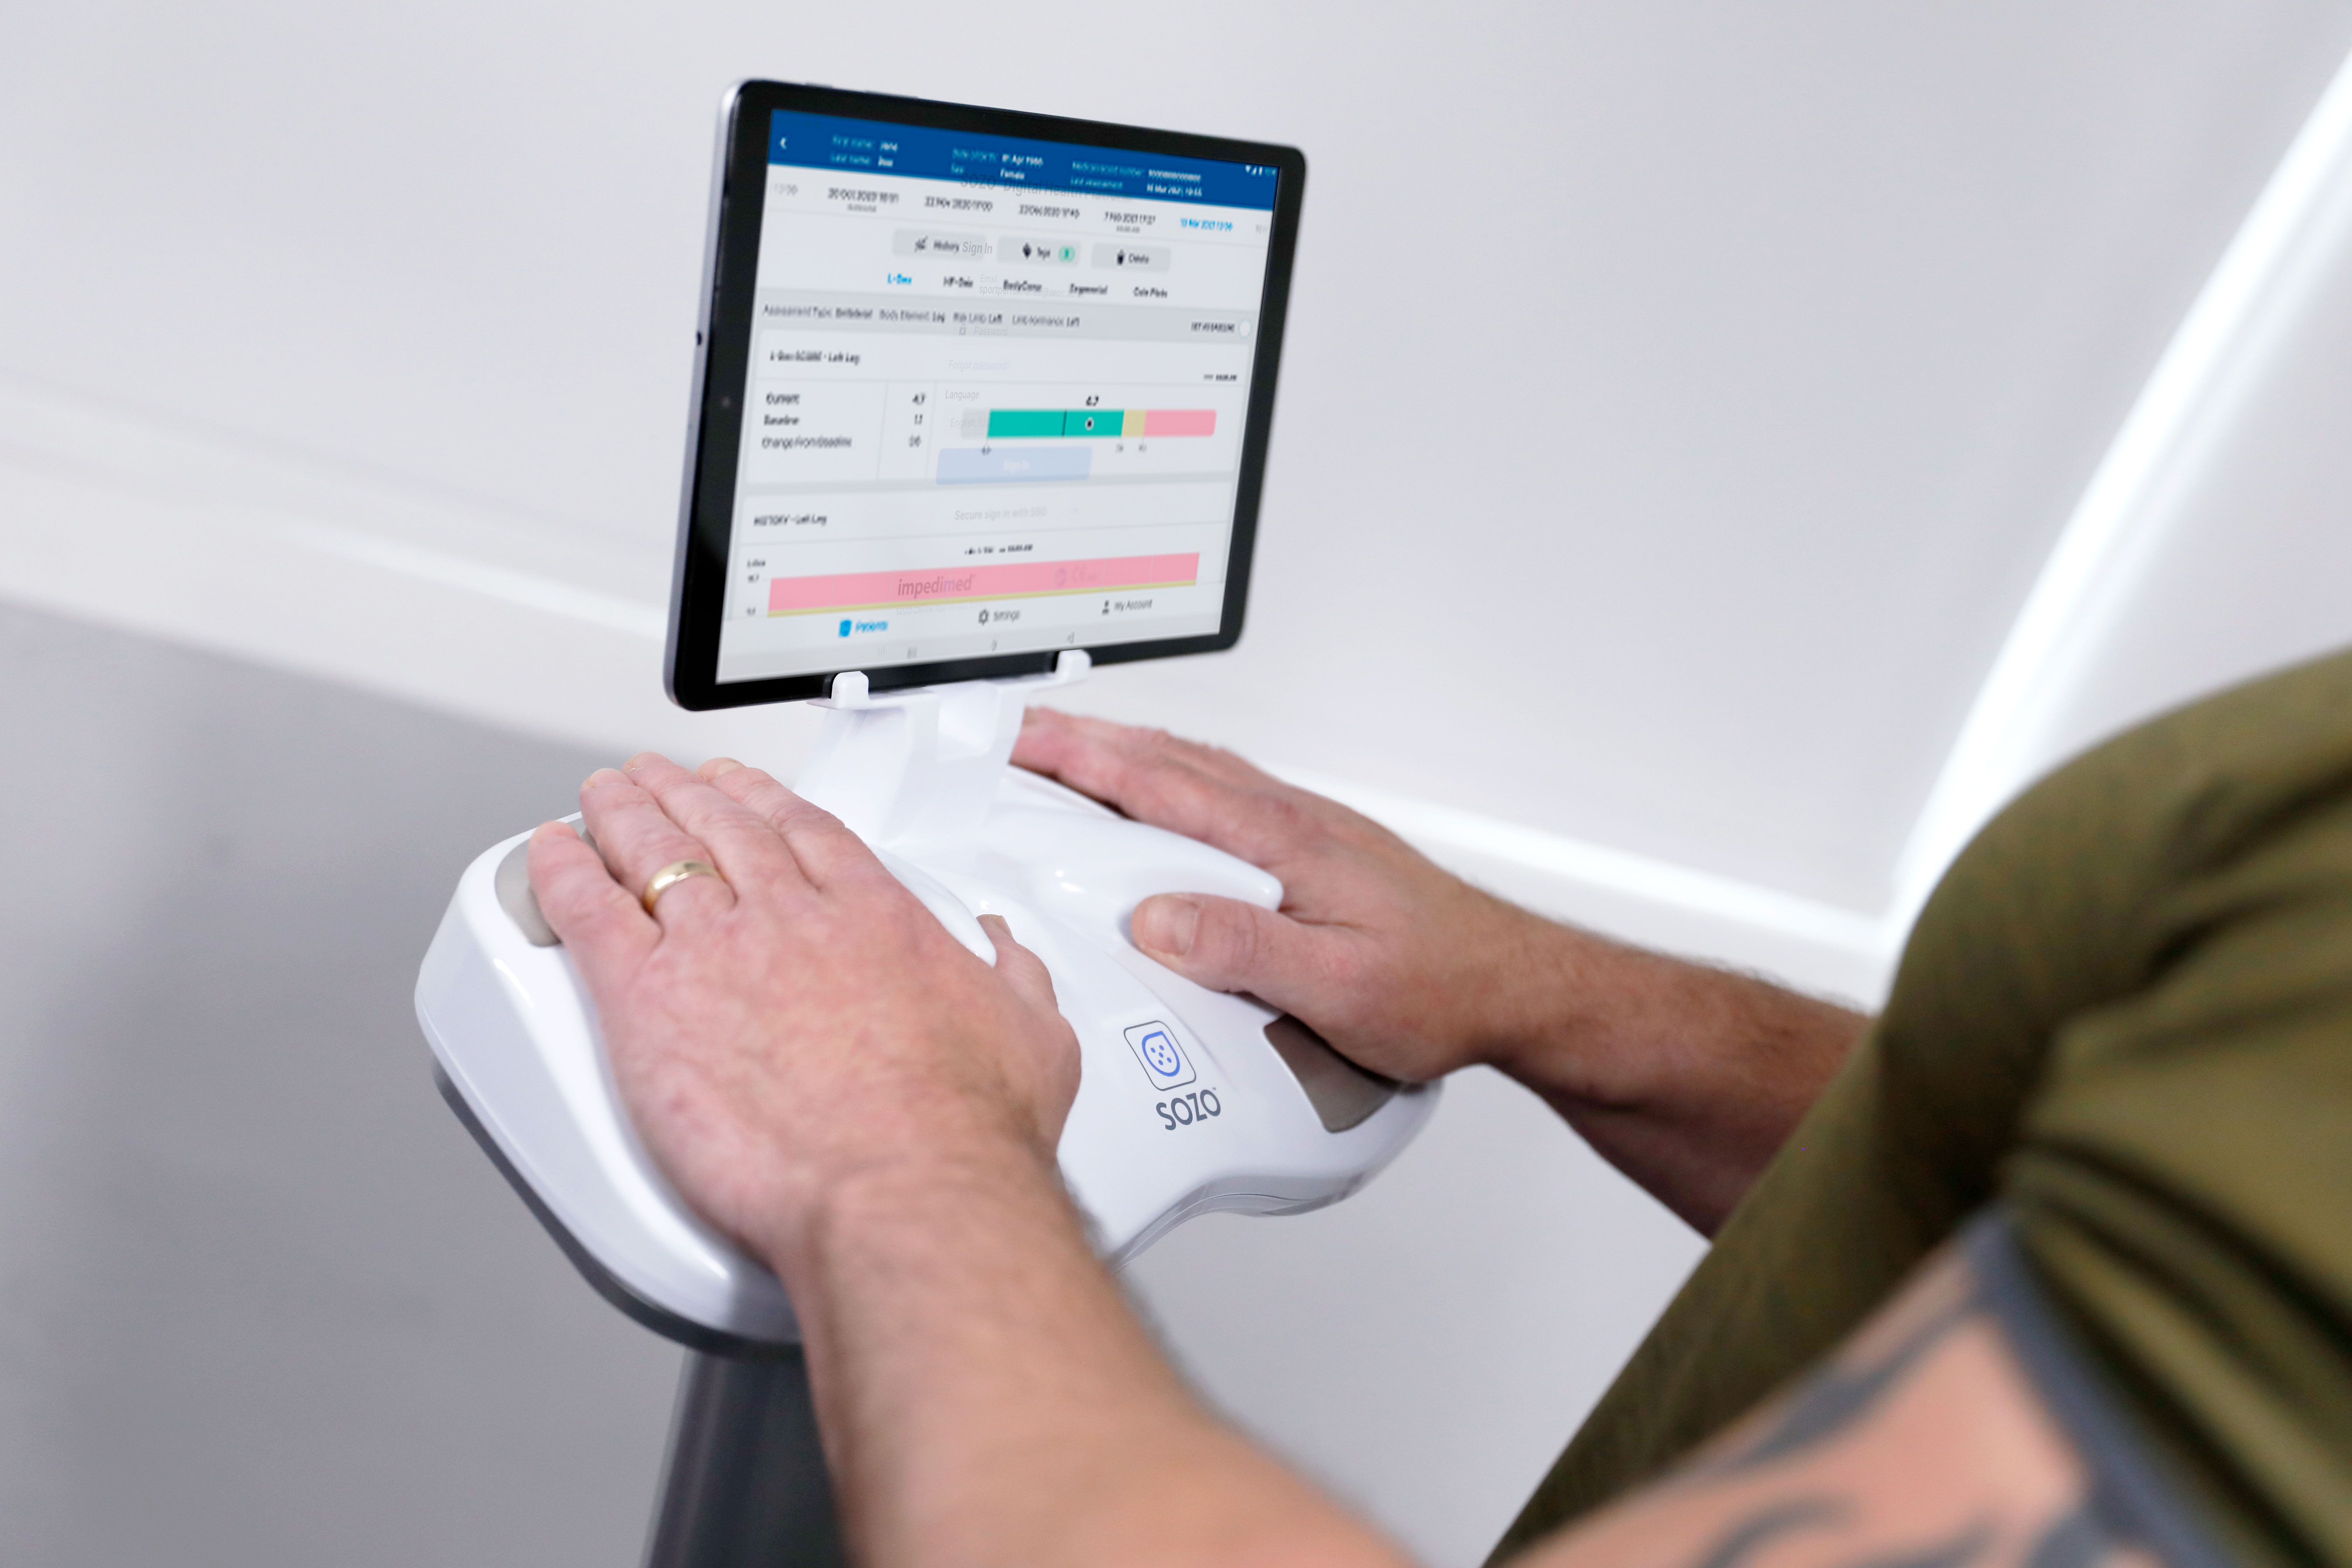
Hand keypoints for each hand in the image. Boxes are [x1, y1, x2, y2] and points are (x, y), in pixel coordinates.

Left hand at [524, 753, 1080, 1272]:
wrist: (906, 1187)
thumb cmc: (966, 1132)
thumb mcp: (1033, 1038)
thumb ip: (1016, 981)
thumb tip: (1010, 954)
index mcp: (874, 917)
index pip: (806, 832)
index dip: (767, 800)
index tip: (744, 789)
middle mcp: (790, 919)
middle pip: (723, 829)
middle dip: (686, 794)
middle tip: (660, 778)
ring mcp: (716, 951)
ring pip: (653, 854)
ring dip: (621, 815)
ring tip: (600, 797)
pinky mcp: (649, 1002)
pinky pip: (588, 914)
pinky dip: (561, 875)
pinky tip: (548, 857)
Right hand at [1014, 710, 1866, 1234]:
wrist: (1516, 987)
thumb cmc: (1440, 989)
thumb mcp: (1337, 989)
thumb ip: (1244, 949)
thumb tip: (1155, 919)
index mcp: (1286, 842)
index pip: (1164, 785)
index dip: (1084, 760)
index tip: (1020, 739)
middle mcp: (1293, 820)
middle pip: (1171, 760)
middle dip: (1087, 740)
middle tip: (1015, 730)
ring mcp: (1306, 828)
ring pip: (1198, 770)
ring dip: (1127, 753)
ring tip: (1065, 748)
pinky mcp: (1315, 848)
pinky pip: (1224, 794)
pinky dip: (1171, 779)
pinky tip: (1157, 795)